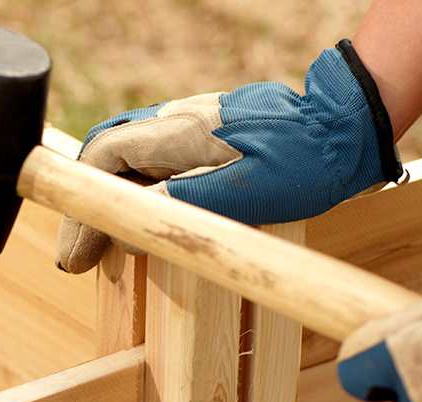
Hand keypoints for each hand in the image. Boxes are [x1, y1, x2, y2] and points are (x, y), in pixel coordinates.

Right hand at [56, 40, 402, 273]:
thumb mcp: (246, 194)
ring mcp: (188, 125)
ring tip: (98, 247)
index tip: (75, 254)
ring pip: (124, 161)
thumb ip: (184, 204)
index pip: (104, 160)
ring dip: (106, 203)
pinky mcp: (203, 136)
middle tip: (76, 258)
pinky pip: (149, 162)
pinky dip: (131, 194)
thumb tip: (131, 228)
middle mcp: (176, 122)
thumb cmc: (305, 163)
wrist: (346, 127)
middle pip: (104, 159)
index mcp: (180, 133)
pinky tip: (137, 223)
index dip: (83, 208)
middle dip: (85, 209)